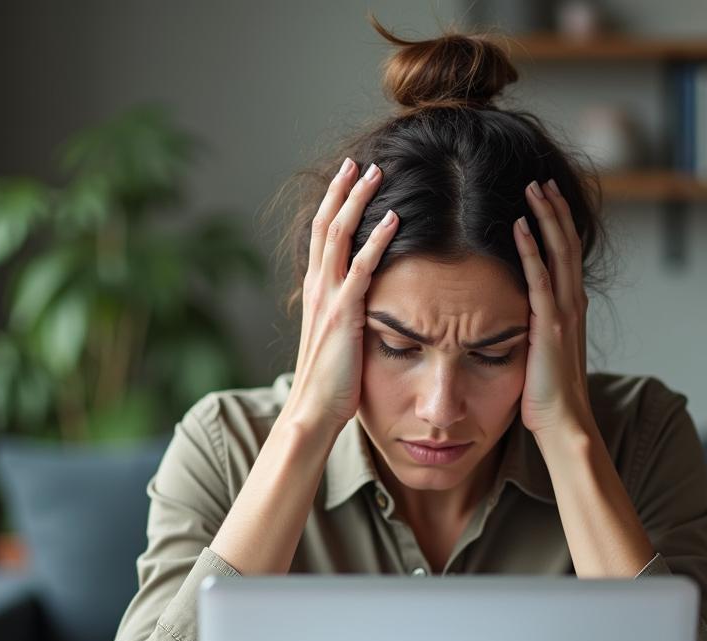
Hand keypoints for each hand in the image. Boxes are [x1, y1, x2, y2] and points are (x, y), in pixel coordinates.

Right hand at [286, 157, 398, 431]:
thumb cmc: (329, 385)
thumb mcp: (337, 342)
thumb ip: (346, 318)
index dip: (332, 206)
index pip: (321, 238)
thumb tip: (364, 307)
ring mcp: (327, 299)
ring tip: (376, 173)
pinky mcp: (344, 314)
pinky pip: (361, 268)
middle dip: (342, 190)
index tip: (347, 180)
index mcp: (315, 294)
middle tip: (359, 161)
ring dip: (358, 201)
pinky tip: (394, 218)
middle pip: (325, 225)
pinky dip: (377, 239)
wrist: (312, 412)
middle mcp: (316, 288)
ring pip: (338, 236)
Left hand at [513, 178, 593, 438]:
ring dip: (546, 217)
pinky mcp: (549, 326)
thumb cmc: (549, 398)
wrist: (564, 424)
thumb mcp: (542, 355)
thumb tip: (517, 319)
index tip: (546, 199)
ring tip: (533, 187)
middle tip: (541, 179)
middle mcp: (573, 305)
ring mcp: (564, 314)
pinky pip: (539, 279)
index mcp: (571, 310)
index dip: (559, 226)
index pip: (567, 257)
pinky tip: (519, 225)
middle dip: (555, 209)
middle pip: (567, 244)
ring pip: (558, 253)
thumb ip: (534, 330)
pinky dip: (530, 249)